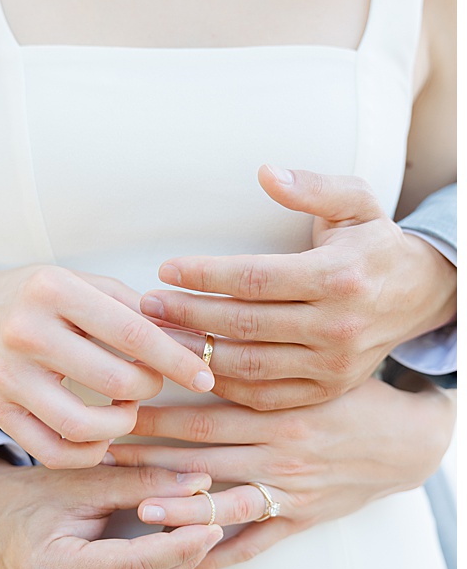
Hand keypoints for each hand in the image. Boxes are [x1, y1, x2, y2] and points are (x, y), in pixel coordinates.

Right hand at [0, 266, 215, 467]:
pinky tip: (100, 434)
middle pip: (114, 382)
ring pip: (82, 425)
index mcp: (53, 290)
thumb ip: (138, 312)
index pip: (131, 332)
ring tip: (124, 409)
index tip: (204, 376)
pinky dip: (88, 452)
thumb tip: (194, 342)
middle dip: (148, 390)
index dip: (175, 359)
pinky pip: (53, 451)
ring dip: (120, 426)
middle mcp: (24, 331)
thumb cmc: (47, 299)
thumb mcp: (89, 285)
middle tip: (150, 384)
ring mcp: (6, 374)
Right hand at [0, 450, 221, 568]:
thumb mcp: (83, 481)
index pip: (133, 565)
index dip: (178, 546)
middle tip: (206, 529)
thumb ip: (141, 482)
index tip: (209, 526)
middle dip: (180, 561)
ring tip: (186, 541)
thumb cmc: (31, 496)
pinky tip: (156, 562)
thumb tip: (199, 484)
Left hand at [105, 377, 453, 568]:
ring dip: (177, 506)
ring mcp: (287, 491)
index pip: (201, 411)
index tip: (114, 409)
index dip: (154, 412)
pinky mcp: (299, 520)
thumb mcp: (305, 372)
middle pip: (200, 454)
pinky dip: (219, 553)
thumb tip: (192, 338)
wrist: (406, 441)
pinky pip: (254, 543)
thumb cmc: (347, 397)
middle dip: (146, 454)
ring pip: (222, 503)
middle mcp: (277, 452)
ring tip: (136, 507)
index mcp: (274, 411)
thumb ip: (253, 364)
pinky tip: (182, 559)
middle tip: (99, 454)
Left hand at [141, 166, 455, 409]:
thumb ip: (313, 187)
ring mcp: (333, 365)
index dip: (205, 274)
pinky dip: (222, 384)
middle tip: (147, 305)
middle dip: (188, 315)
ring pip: (249, 366)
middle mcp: (338, 326)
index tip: (166, 268)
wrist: (421, 295)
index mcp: (340, 277)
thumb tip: (267, 173)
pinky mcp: (326, 390)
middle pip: (245, 324)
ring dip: (196, 354)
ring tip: (157, 336)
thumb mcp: (356, 202)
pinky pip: (264, 395)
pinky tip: (190, 366)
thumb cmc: (373, 242)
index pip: (255, 278)